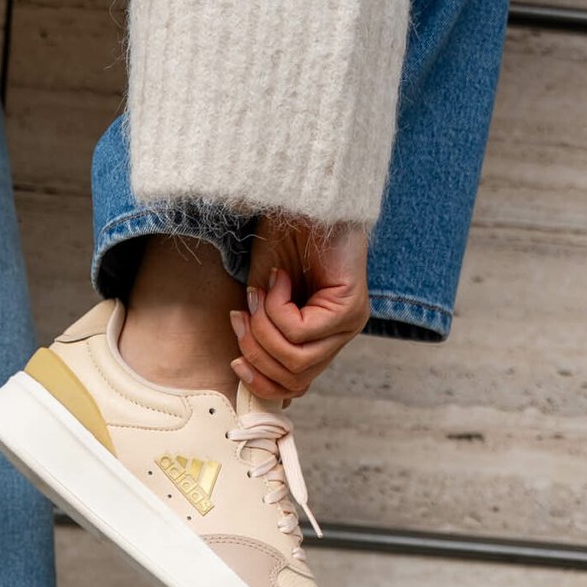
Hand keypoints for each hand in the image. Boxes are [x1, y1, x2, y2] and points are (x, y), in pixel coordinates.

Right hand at [229, 218, 370, 401]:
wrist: (298, 200)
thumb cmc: (282, 242)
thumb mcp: (261, 299)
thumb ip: (258, 334)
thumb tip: (244, 370)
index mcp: (322, 337)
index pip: (297, 386)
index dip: (262, 383)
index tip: (235, 362)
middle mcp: (341, 335)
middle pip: (294, 378)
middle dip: (257, 350)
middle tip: (243, 314)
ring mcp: (349, 323)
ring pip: (297, 359)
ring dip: (265, 329)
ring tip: (260, 294)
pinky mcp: (350, 307)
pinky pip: (302, 332)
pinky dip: (278, 308)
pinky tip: (279, 279)